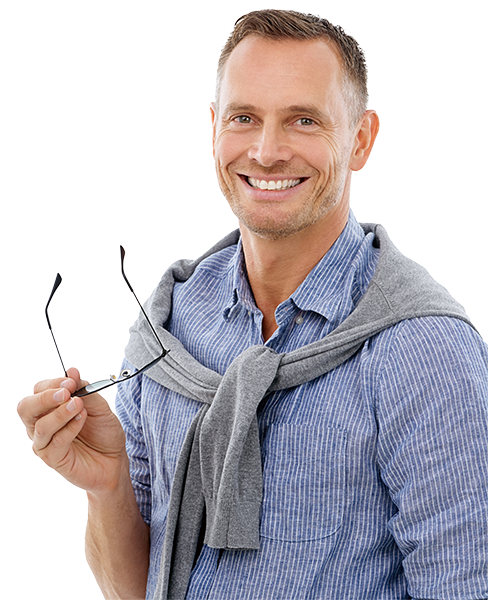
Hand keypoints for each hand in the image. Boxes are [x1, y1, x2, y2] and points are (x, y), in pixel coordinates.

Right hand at [17, 367, 127, 495]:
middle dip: (45, 397)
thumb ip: (84, 389)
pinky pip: (55, 442)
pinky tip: (82, 419)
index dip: (53, 382)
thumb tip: (72, 371)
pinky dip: (70, 428)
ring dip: (60, 413)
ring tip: (79, 405)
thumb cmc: (103, 432)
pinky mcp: (53, 459)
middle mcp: (42, 425)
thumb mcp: (98, 405)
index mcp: (49, 409)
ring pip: (40, 426)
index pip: (38, 390)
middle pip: (26, 408)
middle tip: (66, 392)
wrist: (115, 459)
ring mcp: (45, 443)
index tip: (71, 379)